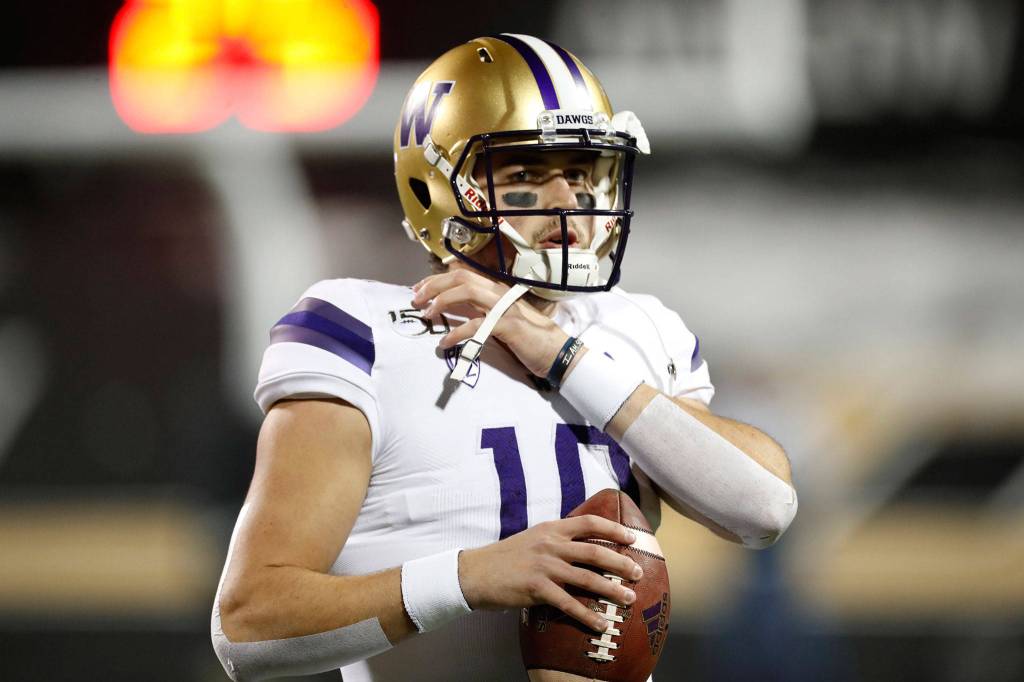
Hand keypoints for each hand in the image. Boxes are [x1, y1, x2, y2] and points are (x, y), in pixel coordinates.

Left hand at [411, 269, 567, 376]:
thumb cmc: (529, 338)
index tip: (419, 289)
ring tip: (427, 315)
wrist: (557, 352)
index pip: (462, 274)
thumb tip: (454, 310)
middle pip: (461, 277)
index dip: (437, 279)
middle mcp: (499, 293)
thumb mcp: (501, 319)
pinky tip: (445, 343)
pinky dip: (457, 333)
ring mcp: (505, 307)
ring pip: (467, 292)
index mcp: (496, 290)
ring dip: (442, 302)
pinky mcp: (508, 326)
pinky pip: (476, 325)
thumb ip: (481, 311)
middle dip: (433, 285)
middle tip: (415, 300)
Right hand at [457, 515, 643, 632]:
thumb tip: (582, 545)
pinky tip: (601, 623)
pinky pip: (569, 604)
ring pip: (588, 578)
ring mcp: (545, 566)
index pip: (590, 523)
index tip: (632, 538)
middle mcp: (551, 544)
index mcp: (552, 528)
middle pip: (596, 551)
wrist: (476, 572)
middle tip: (638, 572)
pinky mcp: (537, 588)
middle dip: (621, 563)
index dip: (614, 529)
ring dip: (612, 590)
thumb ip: (556, 539)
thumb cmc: (506, 557)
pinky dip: (588, 615)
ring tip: (628, 598)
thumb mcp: (533, 538)